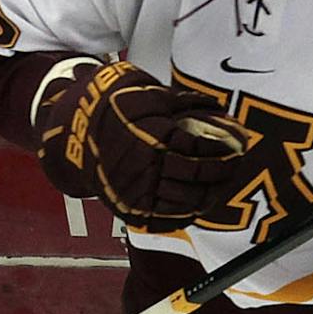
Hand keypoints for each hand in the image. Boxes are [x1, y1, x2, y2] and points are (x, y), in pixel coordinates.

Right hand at [34, 59, 248, 229]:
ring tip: (224, 183)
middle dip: (223, 171)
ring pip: (187, 202)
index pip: (199, 149)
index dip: (223, 148)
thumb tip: (222, 114)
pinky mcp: (132, 210)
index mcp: (152, 138)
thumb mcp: (149, 95)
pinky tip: (202, 201)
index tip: (238, 143)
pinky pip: (169, 219)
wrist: (74, 131)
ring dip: (212, 194)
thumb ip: (186, 105)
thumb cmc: (114, 107)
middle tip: (237, 164)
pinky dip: (190, 212)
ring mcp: (138, 192)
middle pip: (197, 177)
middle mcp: (146, 169)